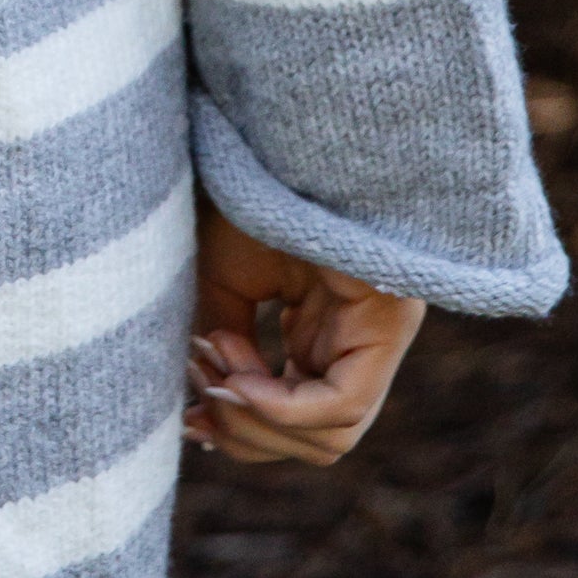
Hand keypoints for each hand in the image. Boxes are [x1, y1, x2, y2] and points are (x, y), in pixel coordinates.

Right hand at [185, 201, 422, 467]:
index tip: (188, 418)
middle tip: (197, 400)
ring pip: (333, 437)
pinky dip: (280, 408)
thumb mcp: (219, 278)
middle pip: (318, 443)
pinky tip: (236, 379)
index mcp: (326, 330)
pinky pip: (342, 404)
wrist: (276, 133)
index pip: (301, 419)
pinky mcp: (389, 322)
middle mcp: (361, 341)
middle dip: (247, 435)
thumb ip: (221, 347)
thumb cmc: (247, 190)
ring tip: (214, 373)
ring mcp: (381, 334)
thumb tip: (214, 409)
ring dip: (258, 422)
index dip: (242, 434)